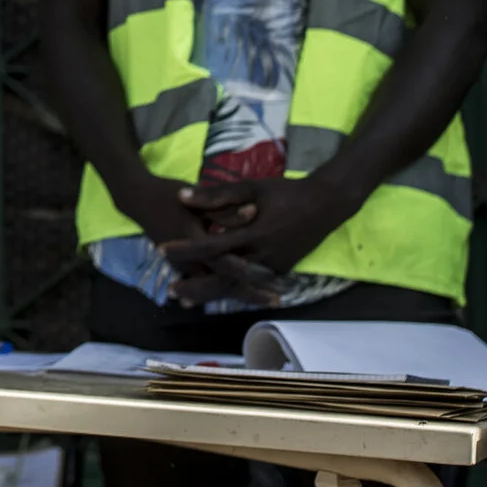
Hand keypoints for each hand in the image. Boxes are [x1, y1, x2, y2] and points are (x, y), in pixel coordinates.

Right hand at [106, 175, 280, 307]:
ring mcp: (184, 265)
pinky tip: (238, 293)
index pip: (227, 264)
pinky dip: (222, 288)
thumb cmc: (168, 195)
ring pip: (214, 285)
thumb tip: (253, 212)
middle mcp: (190, 260)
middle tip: (276, 300)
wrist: (138, 200)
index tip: (274, 280)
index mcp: (196, 242)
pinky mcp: (182, 265)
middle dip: (250, 293)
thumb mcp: (196, 197)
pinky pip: (205, 281)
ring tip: (265, 300)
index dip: (250, 275)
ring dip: (238, 293)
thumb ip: (223, 208)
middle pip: (224, 283)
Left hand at [157, 176, 355, 290]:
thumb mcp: (251, 187)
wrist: (326, 204)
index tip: (161, 249)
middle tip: (171, 291)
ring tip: (188, 299)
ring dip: (212, 294)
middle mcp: (263, 256)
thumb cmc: (286, 192)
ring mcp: (274, 266)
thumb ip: (217, 194)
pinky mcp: (281, 270)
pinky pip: (251, 283)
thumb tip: (182, 195)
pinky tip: (216, 293)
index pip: (210, 246)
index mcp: (253, 233)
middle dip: (196, 287)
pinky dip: (232, 290)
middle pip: (223, 278)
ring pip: (237, 286)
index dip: (185, 249)